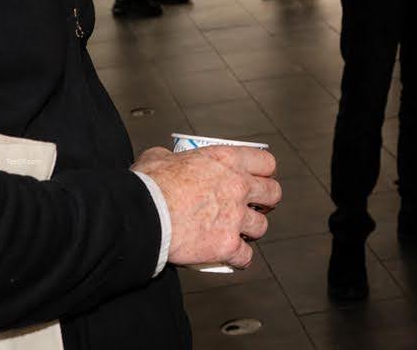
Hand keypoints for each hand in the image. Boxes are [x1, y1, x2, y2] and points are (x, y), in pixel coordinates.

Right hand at [132, 145, 281, 268]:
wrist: (143, 216)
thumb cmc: (150, 186)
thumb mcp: (159, 157)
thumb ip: (170, 157)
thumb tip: (165, 160)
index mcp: (227, 161)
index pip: (265, 163)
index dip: (264, 172)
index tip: (259, 179)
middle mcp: (238, 187)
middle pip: (273, 193)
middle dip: (266, 201)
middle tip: (255, 205)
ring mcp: (235, 217)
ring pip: (261, 226)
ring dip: (252, 230)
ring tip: (240, 232)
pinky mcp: (227, 245)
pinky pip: (245, 256)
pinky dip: (239, 258)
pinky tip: (232, 257)